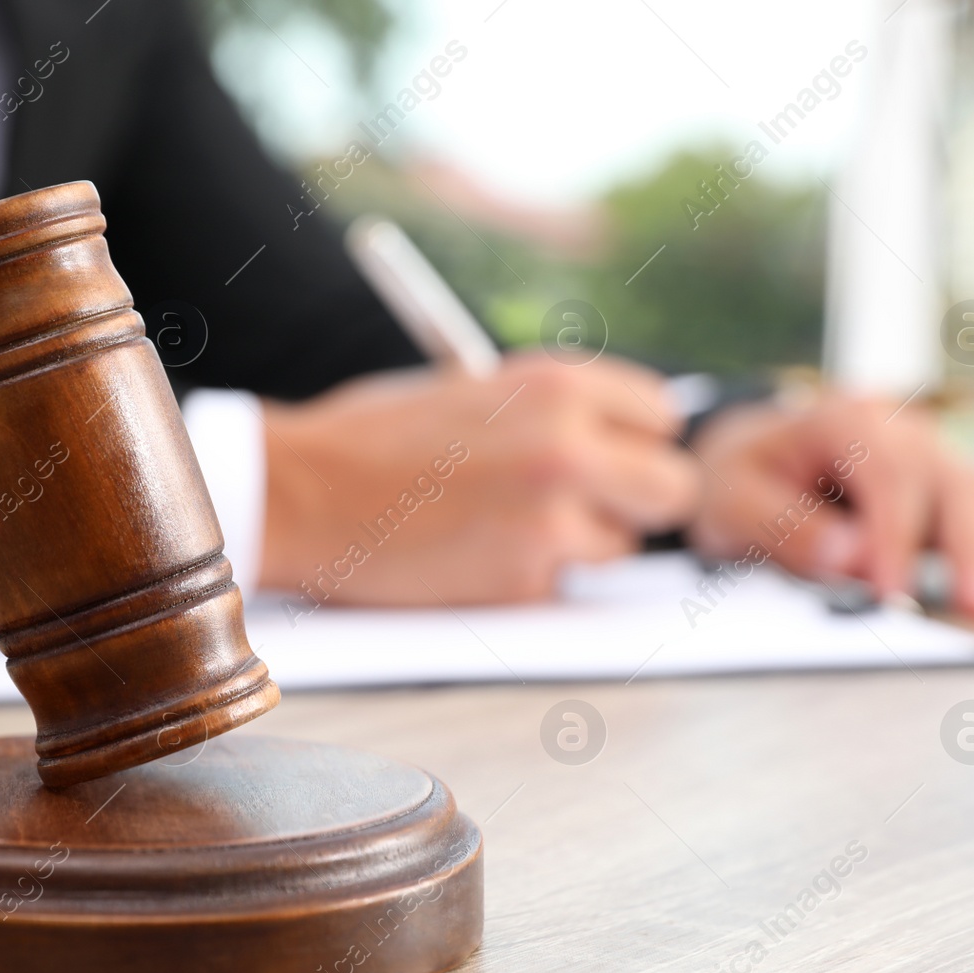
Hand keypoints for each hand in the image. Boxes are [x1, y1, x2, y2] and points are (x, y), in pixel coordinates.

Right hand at [257, 354, 700, 604]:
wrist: (302, 490)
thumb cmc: (375, 436)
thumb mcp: (477, 388)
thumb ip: (553, 411)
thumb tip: (619, 442)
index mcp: (557, 383)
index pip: (660, 415)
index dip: (632, 440)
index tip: (607, 454)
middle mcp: (568, 445)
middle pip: (671, 488)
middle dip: (636, 502)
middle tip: (591, 508)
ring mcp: (550, 517)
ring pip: (619, 548)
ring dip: (577, 547)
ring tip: (501, 527)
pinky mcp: (522, 578)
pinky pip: (558, 587)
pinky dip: (523, 581)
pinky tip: (468, 555)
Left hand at [686, 394, 973, 620]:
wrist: (748, 459)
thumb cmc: (741, 477)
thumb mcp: (735, 499)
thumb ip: (788, 526)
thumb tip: (852, 560)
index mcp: (845, 420)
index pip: (887, 473)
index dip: (896, 535)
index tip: (893, 592)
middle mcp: (901, 431)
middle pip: (952, 482)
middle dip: (971, 547)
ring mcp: (932, 459)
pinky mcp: (948, 493)